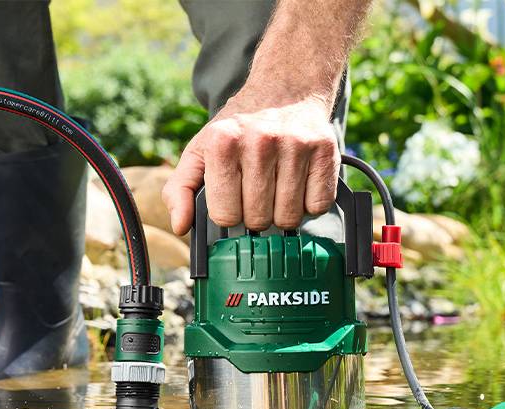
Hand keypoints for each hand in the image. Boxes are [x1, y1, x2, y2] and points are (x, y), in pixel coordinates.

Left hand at [162, 90, 340, 234]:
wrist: (286, 86)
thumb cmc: (241, 126)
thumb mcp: (201, 150)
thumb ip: (180, 188)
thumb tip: (179, 226)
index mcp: (223, 141)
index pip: (225, 215)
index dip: (229, 213)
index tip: (233, 198)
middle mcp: (260, 140)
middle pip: (258, 220)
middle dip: (256, 215)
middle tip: (258, 193)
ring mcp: (296, 144)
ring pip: (289, 218)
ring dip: (283, 213)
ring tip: (279, 189)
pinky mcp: (325, 149)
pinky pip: (318, 206)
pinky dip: (310, 204)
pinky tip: (301, 185)